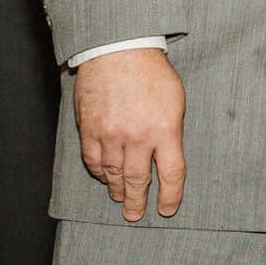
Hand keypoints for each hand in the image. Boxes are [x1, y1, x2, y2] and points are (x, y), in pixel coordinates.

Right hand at [74, 46, 185, 221]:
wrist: (119, 49)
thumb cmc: (153, 72)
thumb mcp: (176, 101)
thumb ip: (170, 130)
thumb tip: (164, 157)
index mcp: (165, 130)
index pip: (172, 174)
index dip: (171, 197)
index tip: (168, 210)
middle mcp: (137, 137)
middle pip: (138, 180)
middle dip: (138, 202)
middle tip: (135, 215)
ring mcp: (111, 134)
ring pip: (112, 173)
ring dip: (117, 189)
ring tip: (120, 198)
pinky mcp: (89, 129)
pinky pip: (92, 160)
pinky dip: (98, 172)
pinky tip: (103, 177)